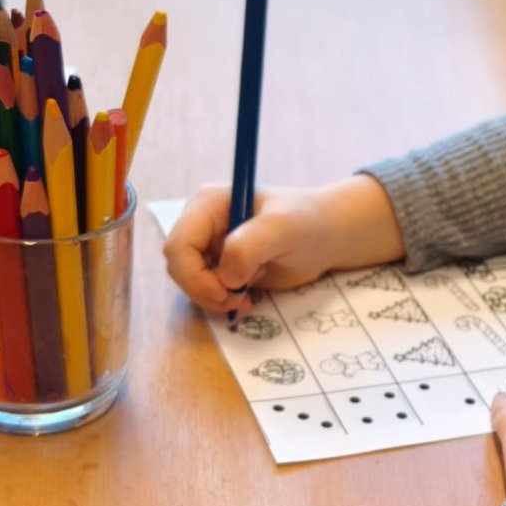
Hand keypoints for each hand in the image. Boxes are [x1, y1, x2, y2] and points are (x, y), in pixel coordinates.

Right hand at [162, 184, 338, 316]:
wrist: (326, 237)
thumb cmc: (306, 223)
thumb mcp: (282, 228)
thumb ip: (249, 246)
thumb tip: (225, 277)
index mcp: (207, 205)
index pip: (178, 245)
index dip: (193, 275)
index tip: (224, 293)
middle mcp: (201, 225)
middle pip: (179, 267)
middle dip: (205, 290)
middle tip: (238, 300)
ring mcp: (209, 247)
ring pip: (191, 283)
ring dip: (216, 298)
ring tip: (248, 296)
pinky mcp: (220, 268)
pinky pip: (206, 292)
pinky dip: (223, 301)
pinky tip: (248, 298)